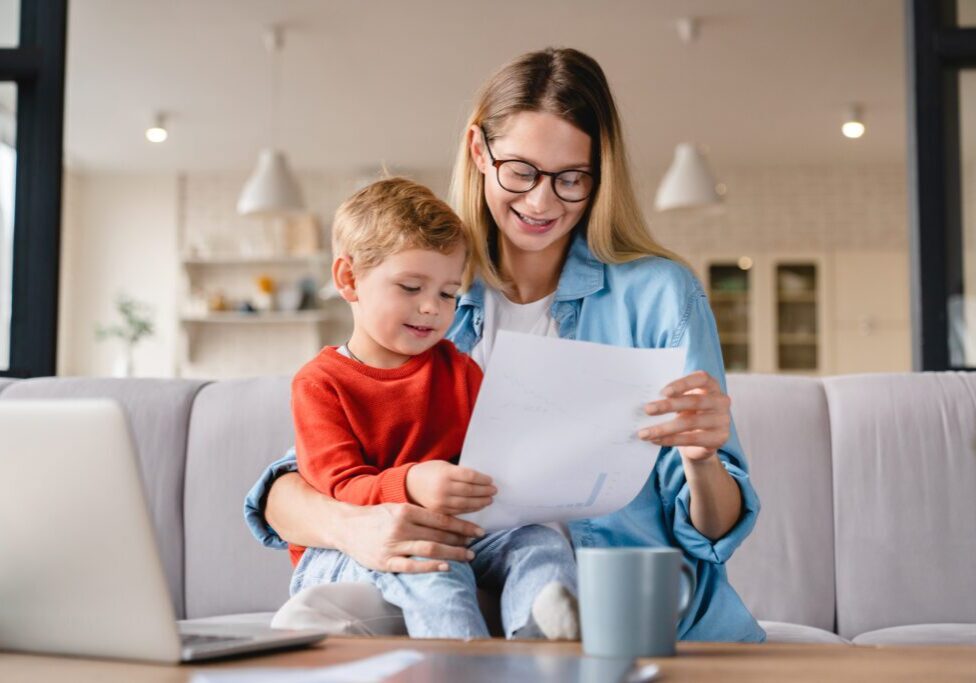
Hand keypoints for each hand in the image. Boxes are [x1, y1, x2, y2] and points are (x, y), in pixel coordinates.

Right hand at [340, 501, 486, 572]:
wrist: (346, 527)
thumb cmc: (376, 517)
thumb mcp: (397, 508)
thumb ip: (419, 514)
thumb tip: (448, 522)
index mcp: (406, 511)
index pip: (441, 519)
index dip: (462, 526)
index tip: (477, 531)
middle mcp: (401, 527)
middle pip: (439, 535)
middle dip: (460, 541)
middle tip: (475, 546)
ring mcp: (393, 545)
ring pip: (429, 549)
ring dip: (452, 553)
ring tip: (467, 556)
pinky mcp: (386, 562)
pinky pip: (412, 566)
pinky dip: (430, 567)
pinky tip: (446, 567)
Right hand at [405, 460, 495, 514]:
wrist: (410, 484)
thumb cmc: (430, 472)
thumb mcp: (444, 466)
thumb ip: (460, 473)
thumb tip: (482, 481)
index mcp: (445, 473)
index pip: (470, 476)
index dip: (483, 479)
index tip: (491, 480)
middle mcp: (442, 488)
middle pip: (470, 491)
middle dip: (484, 491)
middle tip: (494, 491)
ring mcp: (440, 501)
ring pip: (466, 504)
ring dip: (480, 502)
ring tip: (489, 499)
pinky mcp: (439, 512)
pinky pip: (459, 512)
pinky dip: (471, 509)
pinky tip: (478, 506)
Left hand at [639, 370, 731, 462]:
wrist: (700, 439)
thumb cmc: (688, 412)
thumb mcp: (682, 401)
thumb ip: (671, 397)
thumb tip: (648, 401)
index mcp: (711, 386)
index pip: (702, 379)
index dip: (683, 384)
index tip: (663, 392)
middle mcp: (721, 401)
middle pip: (694, 401)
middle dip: (668, 406)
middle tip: (647, 410)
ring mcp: (723, 420)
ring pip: (690, 423)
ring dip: (664, 428)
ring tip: (645, 432)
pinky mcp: (719, 439)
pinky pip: (691, 439)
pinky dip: (670, 440)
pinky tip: (655, 440)